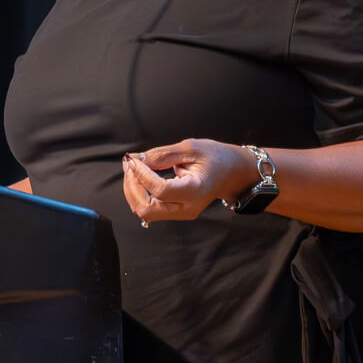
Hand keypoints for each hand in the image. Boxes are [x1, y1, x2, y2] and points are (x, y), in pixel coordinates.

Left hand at [122, 138, 256, 222]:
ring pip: (145, 211)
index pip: (160, 190)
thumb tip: (135, 159)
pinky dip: (139, 193)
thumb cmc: (215, 157)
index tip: (133, 159)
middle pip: (147, 209)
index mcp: (195, 191)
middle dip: (132, 187)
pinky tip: (138, 176)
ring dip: (132, 190)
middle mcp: (187, 208)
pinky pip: (150, 208)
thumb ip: (161, 155)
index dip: (141, 175)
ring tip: (132, 167)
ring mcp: (181, 213)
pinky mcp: (175, 212)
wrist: (233, 173)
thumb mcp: (190, 148)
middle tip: (129, 163)